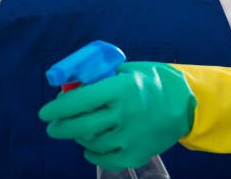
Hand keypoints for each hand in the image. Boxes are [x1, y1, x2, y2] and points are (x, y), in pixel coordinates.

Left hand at [38, 62, 194, 170]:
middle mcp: (123, 114)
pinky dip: (94, 154)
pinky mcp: (137, 153)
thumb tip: (73, 87)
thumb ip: (102, 78)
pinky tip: (89, 148)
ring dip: (78, 137)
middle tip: (52, 128)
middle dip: (61, 128)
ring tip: (75, 132)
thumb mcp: (126, 70)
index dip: (59, 107)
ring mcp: (130, 137)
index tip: (45, 112)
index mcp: (120, 89)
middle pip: (82, 125)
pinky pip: (107, 158)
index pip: (81, 100)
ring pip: (92, 142)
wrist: (185, 104)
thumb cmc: (152, 81)